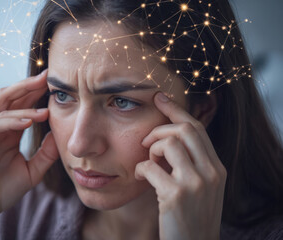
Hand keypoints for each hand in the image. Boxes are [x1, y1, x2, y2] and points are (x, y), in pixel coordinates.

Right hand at [0, 70, 58, 238]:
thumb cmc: (2, 191)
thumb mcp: (32, 171)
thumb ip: (45, 154)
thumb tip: (60, 136)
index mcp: (7, 132)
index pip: (21, 105)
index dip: (36, 93)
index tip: (55, 84)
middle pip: (9, 97)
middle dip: (28, 86)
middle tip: (47, 77)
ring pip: (1, 107)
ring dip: (23, 103)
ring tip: (44, 103)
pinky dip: (9, 121)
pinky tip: (27, 121)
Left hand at [135, 92, 226, 239]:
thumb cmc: (190, 217)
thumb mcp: (200, 188)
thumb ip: (191, 164)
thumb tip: (167, 139)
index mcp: (217, 168)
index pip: (197, 128)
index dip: (176, 109)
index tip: (159, 97)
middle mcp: (211, 173)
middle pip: (184, 129)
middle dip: (159, 129)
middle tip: (146, 142)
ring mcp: (195, 184)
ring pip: (168, 143)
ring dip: (150, 150)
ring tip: (148, 164)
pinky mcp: (175, 196)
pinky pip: (150, 166)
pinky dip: (141, 169)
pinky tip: (142, 179)